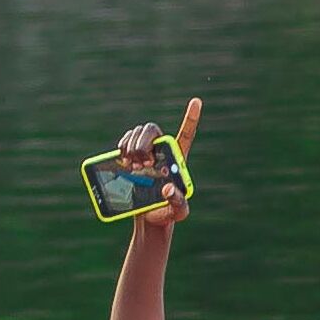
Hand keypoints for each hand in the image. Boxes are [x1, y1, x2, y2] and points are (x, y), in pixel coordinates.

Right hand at [119, 97, 200, 226]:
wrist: (149, 219)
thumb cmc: (167, 214)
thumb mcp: (178, 212)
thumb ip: (178, 202)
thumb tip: (168, 188)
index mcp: (178, 159)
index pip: (186, 134)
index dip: (191, 117)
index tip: (196, 101)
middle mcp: (162, 151)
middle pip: (152, 130)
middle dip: (143, 143)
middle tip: (141, 163)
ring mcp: (146, 151)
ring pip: (137, 132)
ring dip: (131, 146)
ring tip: (132, 165)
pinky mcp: (132, 155)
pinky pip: (127, 139)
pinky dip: (123, 146)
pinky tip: (124, 159)